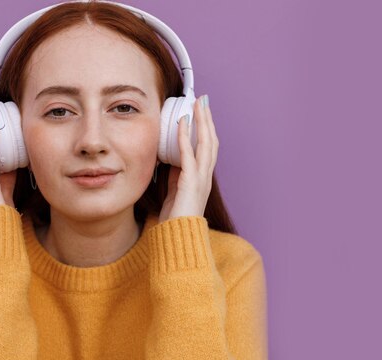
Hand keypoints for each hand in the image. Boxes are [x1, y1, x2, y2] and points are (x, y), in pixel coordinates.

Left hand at [159, 95, 217, 221]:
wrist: (178, 238)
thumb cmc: (175, 219)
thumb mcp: (175, 192)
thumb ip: (176, 175)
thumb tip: (170, 159)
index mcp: (203, 178)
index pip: (208, 148)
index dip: (206, 129)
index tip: (201, 112)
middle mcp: (206, 176)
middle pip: (211, 141)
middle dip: (207, 119)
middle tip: (203, 100)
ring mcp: (201, 179)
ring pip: (206, 144)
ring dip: (201, 122)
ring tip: (197, 105)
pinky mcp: (191, 182)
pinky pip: (189, 154)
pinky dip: (186, 137)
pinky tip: (182, 123)